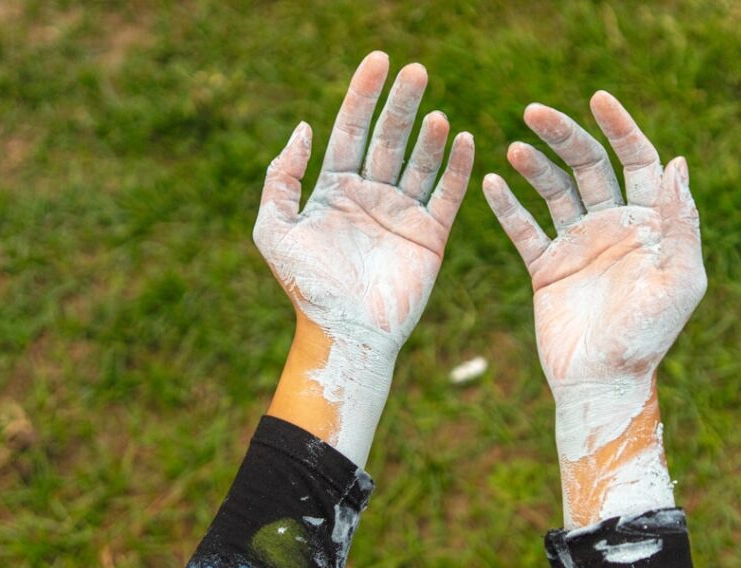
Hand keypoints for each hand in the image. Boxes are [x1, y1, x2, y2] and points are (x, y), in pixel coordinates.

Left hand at [256, 52, 473, 466]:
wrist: (345, 334)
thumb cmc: (307, 287)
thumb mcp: (275, 228)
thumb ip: (282, 177)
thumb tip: (302, 127)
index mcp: (334, 189)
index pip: (351, 129)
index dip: (363, 94)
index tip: (379, 60)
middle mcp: (370, 195)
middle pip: (389, 138)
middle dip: (402, 104)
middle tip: (417, 71)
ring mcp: (402, 214)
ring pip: (420, 162)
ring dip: (429, 135)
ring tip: (436, 113)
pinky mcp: (430, 236)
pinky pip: (448, 195)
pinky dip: (458, 169)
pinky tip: (464, 141)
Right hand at [483, 92, 703, 526]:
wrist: (601, 383)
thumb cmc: (647, 338)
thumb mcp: (678, 281)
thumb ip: (679, 223)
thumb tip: (677, 161)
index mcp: (648, 224)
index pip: (636, 161)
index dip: (621, 128)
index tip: (597, 99)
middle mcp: (612, 226)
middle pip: (588, 166)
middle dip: (564, 135)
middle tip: (533, 112)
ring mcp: (577, 245)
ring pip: (554, 190)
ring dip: (535, 166)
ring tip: (513, 147)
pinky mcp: (546, 267)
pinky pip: (523, 229)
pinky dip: (508, 207)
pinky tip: (492, 183)